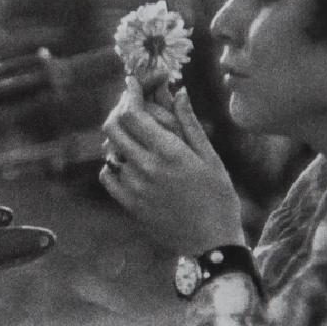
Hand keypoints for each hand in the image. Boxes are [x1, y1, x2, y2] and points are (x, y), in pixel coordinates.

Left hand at [100, 77, 244, 254]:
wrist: (211, 242)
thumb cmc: (219, 197)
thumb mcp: (210, 157)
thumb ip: (189, 123)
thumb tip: (178, 91)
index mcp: (169, 152)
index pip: (133, 113)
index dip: (130, 94)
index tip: (132, 83)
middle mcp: (146, 167)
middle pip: (113, 127)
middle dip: (120, 110)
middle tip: (131, 106)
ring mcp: (134, 187)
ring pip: (110, 150)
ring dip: (119, 137)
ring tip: (135, 135)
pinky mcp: (129, 204)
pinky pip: (107, 176)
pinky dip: (113, 164)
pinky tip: (128, 162)